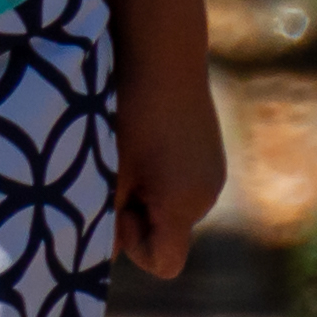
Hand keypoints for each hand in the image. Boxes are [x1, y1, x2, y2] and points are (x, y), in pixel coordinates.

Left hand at [114, 57, 228, 277]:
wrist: (161, 52)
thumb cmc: (127, 113)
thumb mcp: (109, 170)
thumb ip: (107, 216)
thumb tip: (104, 246)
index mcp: (185, 206)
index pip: (162, 263)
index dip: (132, 245)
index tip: (115, 206)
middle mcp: (207, 194)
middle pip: (163, 234)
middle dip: (134, 213)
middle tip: (114, 169)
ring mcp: (212, 170)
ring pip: (167, 204)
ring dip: (143, 188)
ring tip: (127, 145)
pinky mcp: (208, 150)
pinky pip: (177, 179)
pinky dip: (157, 168)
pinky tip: (142, 132)